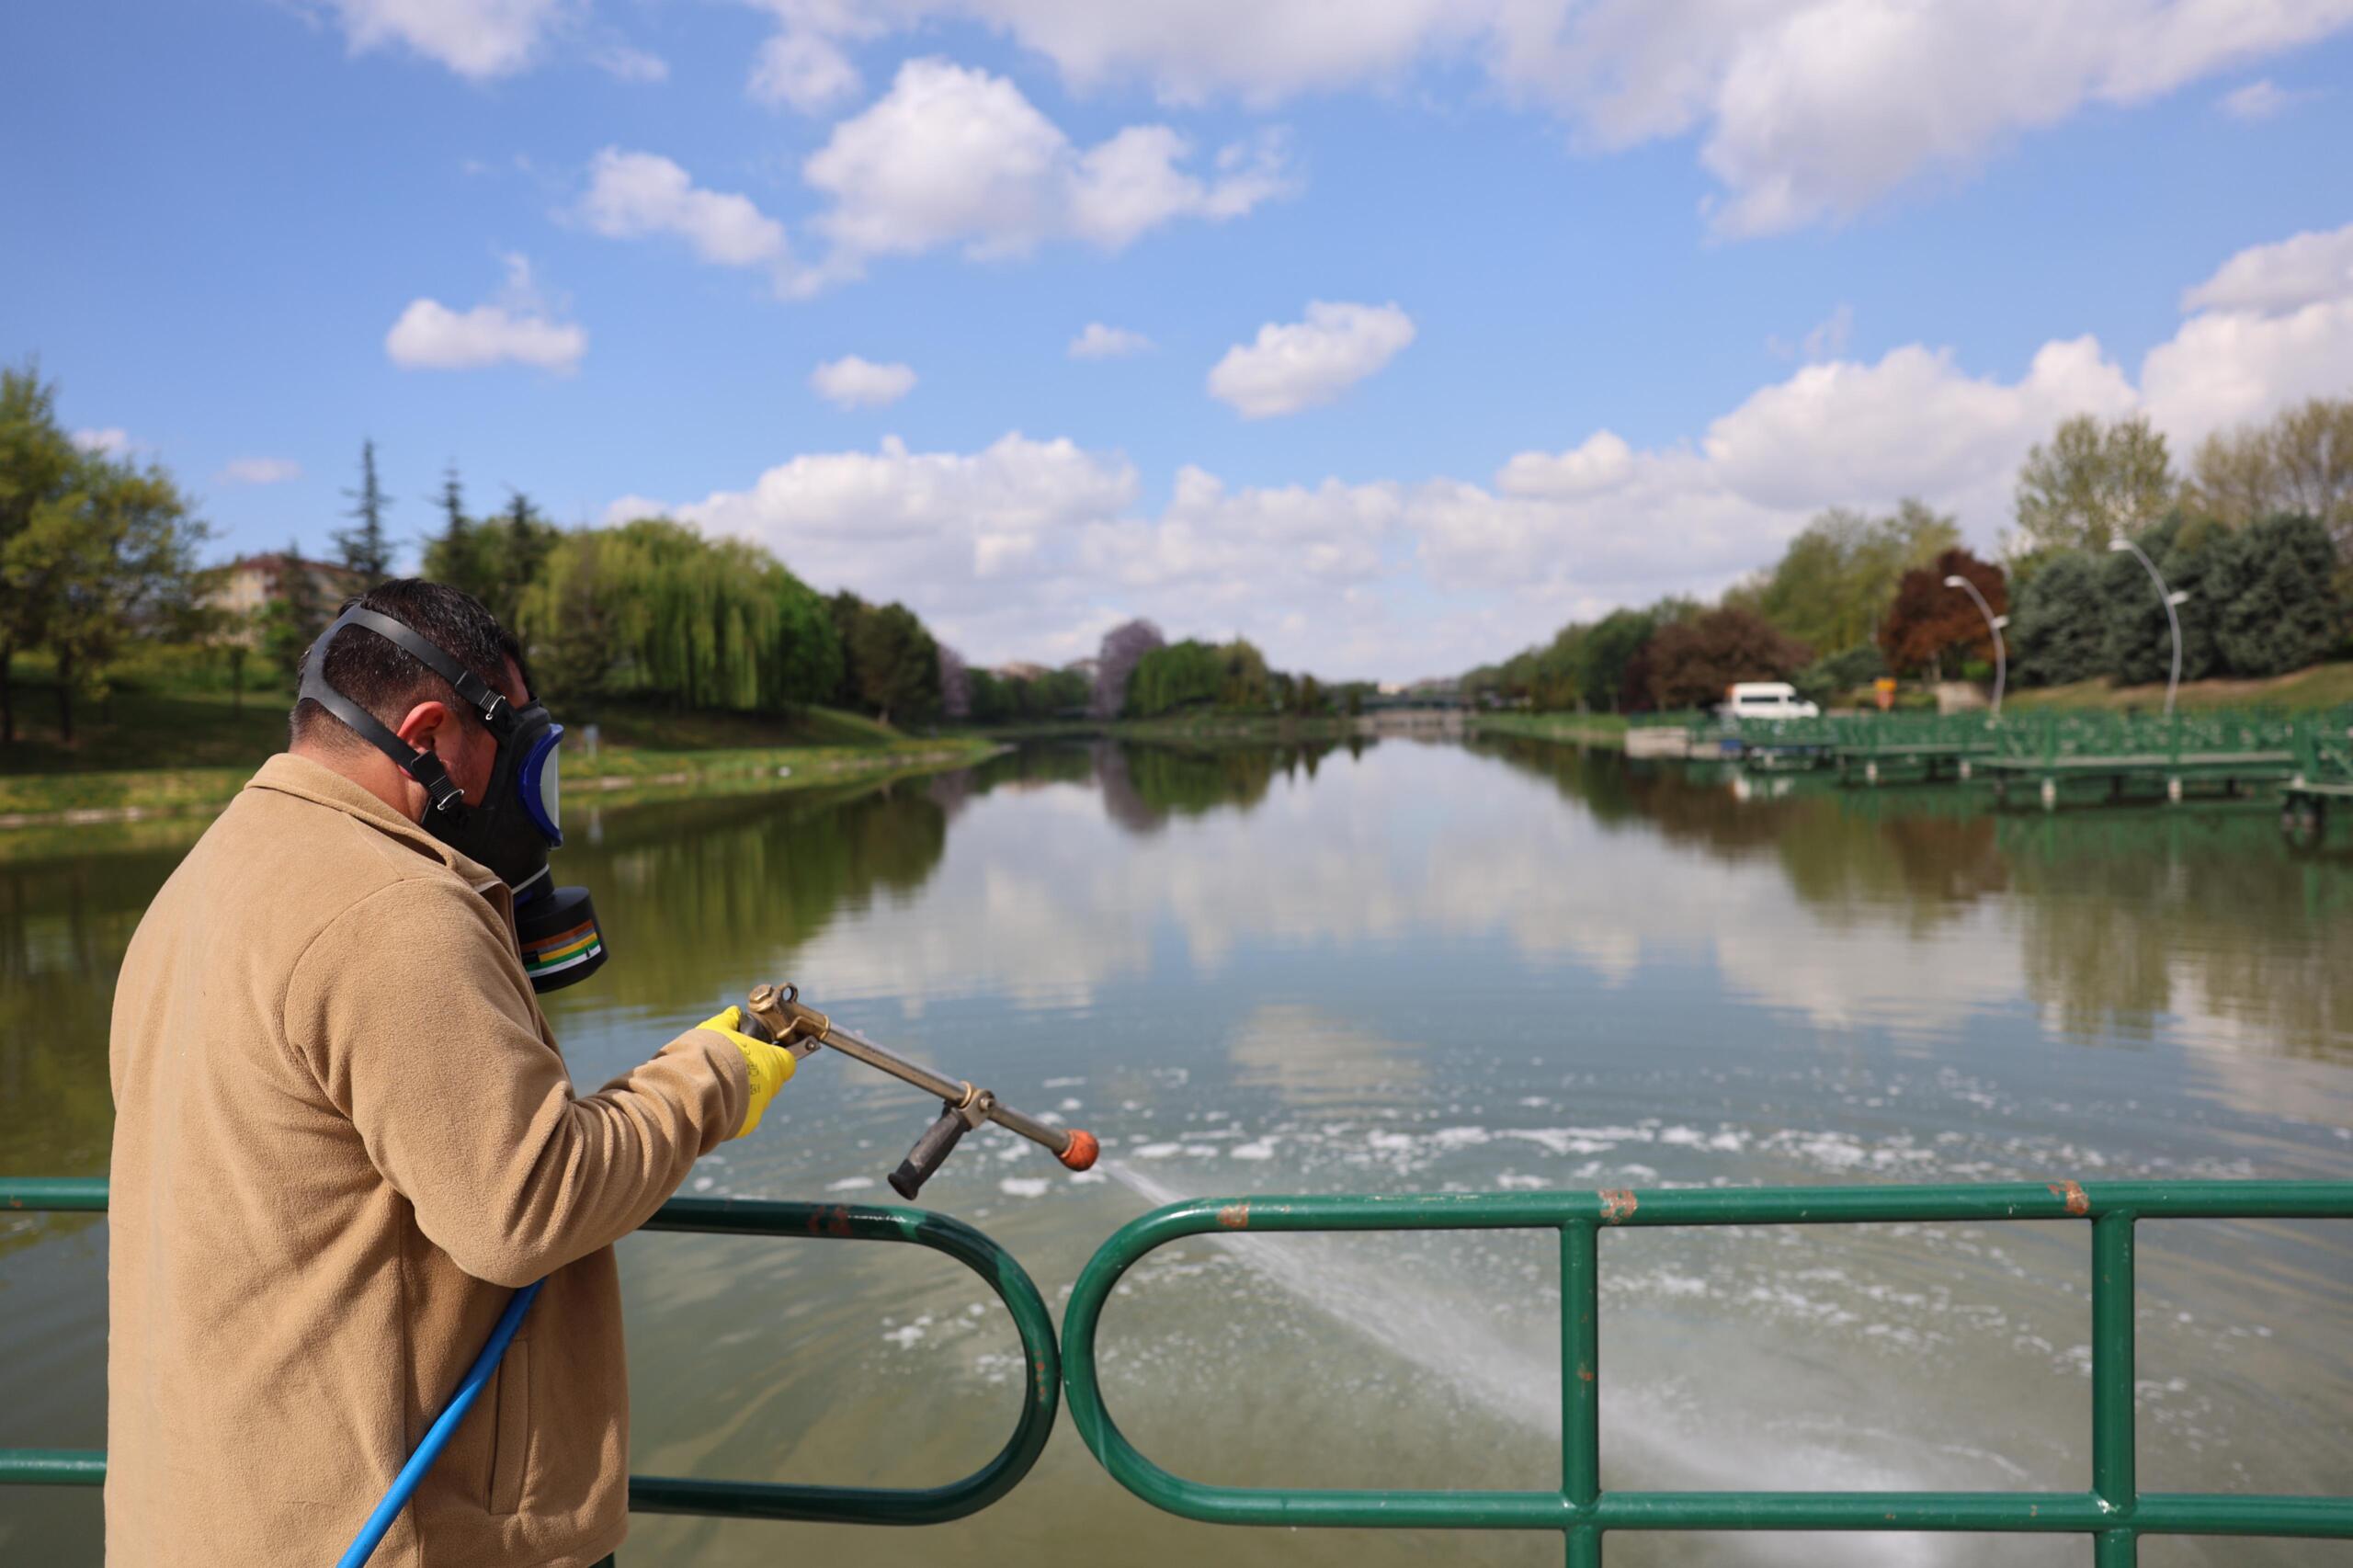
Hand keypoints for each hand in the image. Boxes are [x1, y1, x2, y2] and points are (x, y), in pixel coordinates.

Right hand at [700, 1005, 795, 1137]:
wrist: (694, 1086)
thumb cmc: (708, 1053)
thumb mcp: (717, 1029)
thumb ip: (729, 1020)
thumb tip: (733, 1013)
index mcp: (772, 1062)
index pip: (787, 1061)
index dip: (775, 1057)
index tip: (762, 1054)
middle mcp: (770, 1086)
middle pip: (770, 1080)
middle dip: (754, 1075)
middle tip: (732, 1068)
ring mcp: (759, 1106)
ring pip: (755, 1099)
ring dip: (742, 1093)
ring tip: (718, 1085)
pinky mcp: (746, 1124)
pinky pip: (742, 1116)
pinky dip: (732, 1110)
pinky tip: (715, 1100)